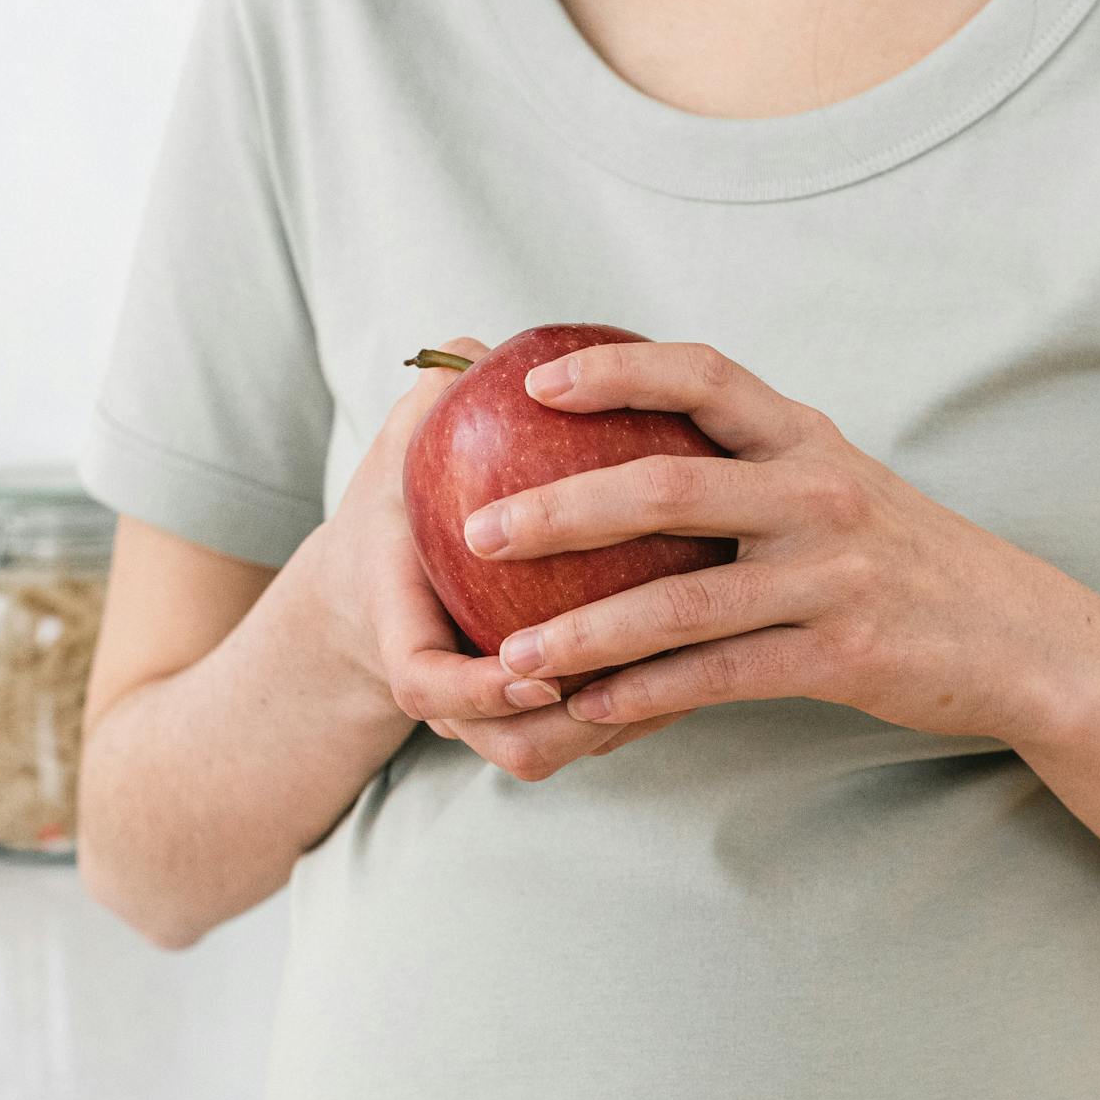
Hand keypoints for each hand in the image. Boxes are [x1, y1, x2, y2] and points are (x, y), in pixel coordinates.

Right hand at [302, 337, 683, 781]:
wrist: (389, 579)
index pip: (425, 685)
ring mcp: (494, 722)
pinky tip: (710, 652)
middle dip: (576, 725)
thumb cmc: (405, 501)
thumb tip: (476, 349)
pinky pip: (594, 736)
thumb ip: (431, 399)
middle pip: (513, 746)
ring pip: (561, 751)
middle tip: (648, 670)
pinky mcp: (537, 725)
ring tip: (698, 661)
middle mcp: (452, 695)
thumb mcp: (401, 448)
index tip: (532, 666)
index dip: (478, 691)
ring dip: (627, 719)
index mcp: (401, 634)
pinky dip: (643, 709)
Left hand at [457, 342, 1097, 747]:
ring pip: (680, 600)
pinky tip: (590, 710)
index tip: (536, 381)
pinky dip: (646, 695)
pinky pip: (719, 676)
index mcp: (808, 440)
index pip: (703, 374)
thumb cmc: (907, 562)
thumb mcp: (839, 488)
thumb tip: (630, 459)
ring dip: (585, 631)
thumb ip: (752, 468)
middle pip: (665, 485)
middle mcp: (816, 495)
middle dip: (559, 507)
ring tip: (513, 655)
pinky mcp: (839, 654)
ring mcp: (830, 575)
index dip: (615, 369)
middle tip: (479, 531)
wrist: (1019, 638)